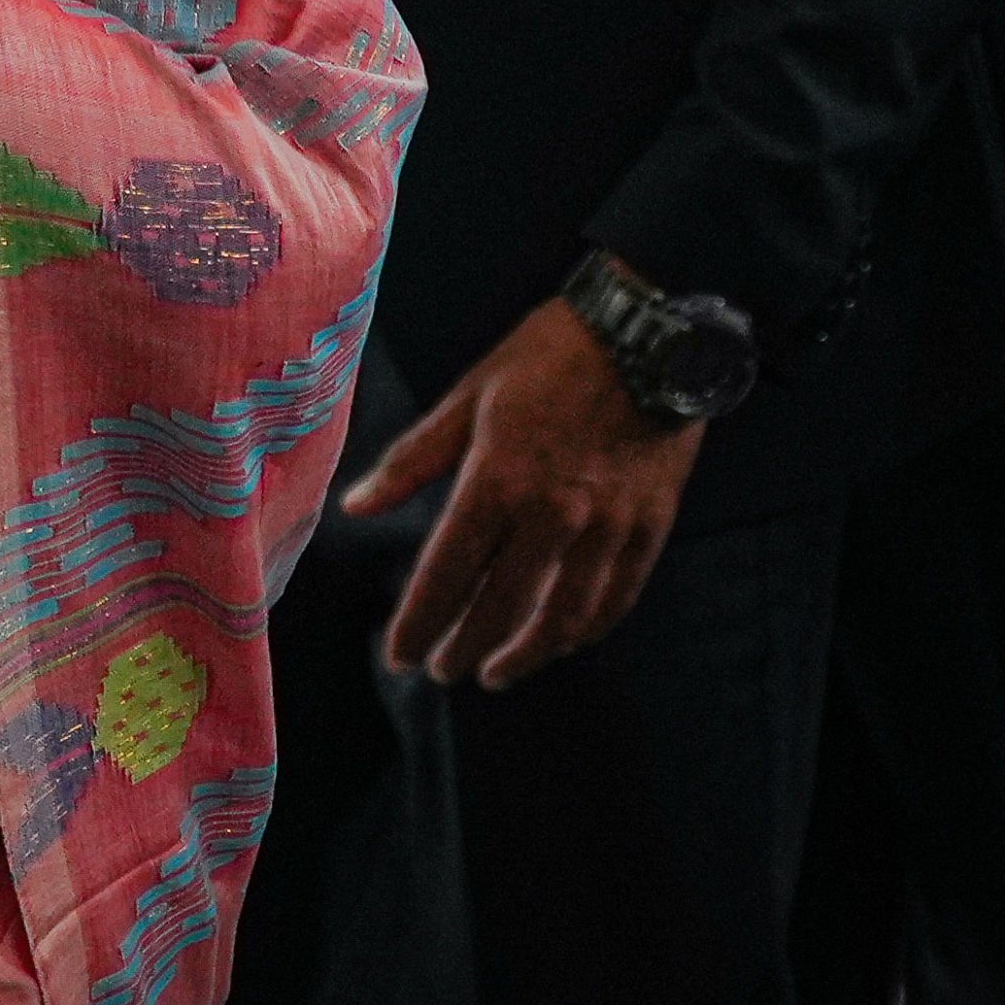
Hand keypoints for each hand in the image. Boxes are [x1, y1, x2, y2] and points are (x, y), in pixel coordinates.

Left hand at [342, 297, 704, 689]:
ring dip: (524, 656)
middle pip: (499, 608)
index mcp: (497, 481)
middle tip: (441, 671)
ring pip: (561, 619)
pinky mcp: (649, 526)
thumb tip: (355, 508)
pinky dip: (584, 631)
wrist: (649, 331)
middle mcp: (553, 515)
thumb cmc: (548, 356)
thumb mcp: (468, 397)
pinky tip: (561, 641)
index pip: (447, 575)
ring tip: (496, 673)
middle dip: (463, 648)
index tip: (398, 655)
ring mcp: (607, 527)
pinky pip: (615, 599)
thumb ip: (410, 461)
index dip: (419, 623)